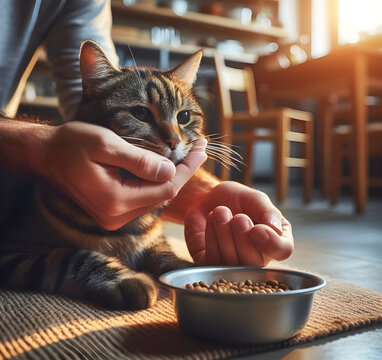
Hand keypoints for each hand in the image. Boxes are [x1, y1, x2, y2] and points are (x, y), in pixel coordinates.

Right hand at [43, 121, 206, 229]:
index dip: (187, 168)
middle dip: (183, 170)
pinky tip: (165, 165)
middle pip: (163, 194)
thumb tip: (171, 171)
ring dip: (172, 175)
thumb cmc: (71, 144)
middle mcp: (116, 216)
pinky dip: (157, 181)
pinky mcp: (113, 211)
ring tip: (187, 153)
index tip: (201, 147)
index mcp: (115, 201)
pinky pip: (144, 197)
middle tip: (198, 146)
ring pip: (155, 196)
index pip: (165, 188)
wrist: (46, 155)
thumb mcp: (105, 145)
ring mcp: (115, 217)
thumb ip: (139, 161)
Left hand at [184, 181, 292, 265]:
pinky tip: (212, 219)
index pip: (283, 251)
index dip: (271, 243)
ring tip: (220, 212)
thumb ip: (268, 212)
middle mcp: (259, 256)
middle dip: (243, 238)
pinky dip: (212, 239)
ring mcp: (236, 264)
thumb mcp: (254, 198)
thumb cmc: (234, 198)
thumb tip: (277, 229)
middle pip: (255, 262)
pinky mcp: (213, 264)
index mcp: (276, 238)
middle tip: (237, 217)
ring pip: (233, 264)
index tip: (257, 229)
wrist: (207, 196)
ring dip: (225, 236)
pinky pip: (214, 261)